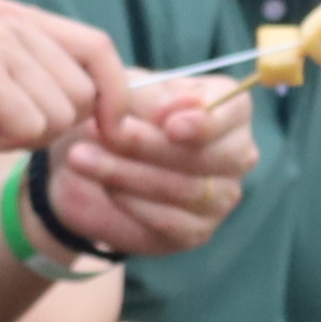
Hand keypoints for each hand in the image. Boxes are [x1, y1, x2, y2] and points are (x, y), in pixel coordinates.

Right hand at [0, 0, 122, 193]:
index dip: (116, 92)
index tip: (115, 130)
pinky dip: (0, 144)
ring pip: (60, 112)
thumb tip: (113, 106)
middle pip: (85, 87)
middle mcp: (6, 19)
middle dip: (54, 125)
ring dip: (22, 137)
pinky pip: (30, 127)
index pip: (97, 46)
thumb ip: (43, 85)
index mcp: (11, 17)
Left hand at [42, 74, 249, 262]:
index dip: (206, 122)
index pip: (233, 112)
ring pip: (186, 189)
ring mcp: (221, 196)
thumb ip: (151, 96)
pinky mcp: (195, 231)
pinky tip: (107, 188)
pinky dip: (135, 204)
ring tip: (84, 158)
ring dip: (130, 174)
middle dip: (153, 147)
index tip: (171, 127)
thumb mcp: (127, 91)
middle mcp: (236, 154)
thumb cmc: (121, 112)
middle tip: (108, 135)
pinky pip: (171, 222)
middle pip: (209, 155)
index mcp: (230, 109)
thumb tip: (179, 110)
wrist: (90, 157)